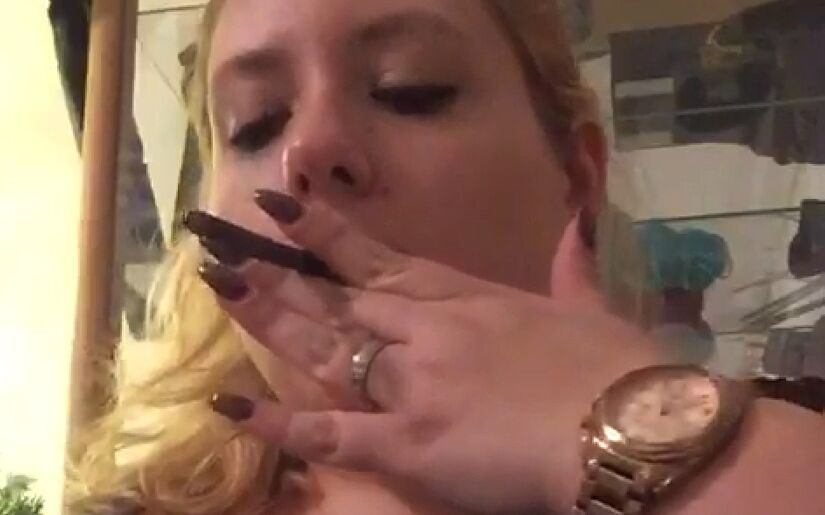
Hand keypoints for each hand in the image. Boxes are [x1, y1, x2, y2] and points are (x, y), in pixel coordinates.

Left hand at [202, 191, 660, 513]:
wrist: (629, 427)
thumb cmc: (617, 370)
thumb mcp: (593, 310)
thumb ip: (573, 269)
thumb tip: (578, 227)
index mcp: (468, 297)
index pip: (382, 259)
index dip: (327, 234)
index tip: (282, 207)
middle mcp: (427, 330)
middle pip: (340, 299)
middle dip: (283, 278)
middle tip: (227, 255)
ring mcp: (411, 383)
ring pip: (326, 347)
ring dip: (272, 320)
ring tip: (223, 291)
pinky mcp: (407, 442)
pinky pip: (331, 431)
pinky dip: (280, 423)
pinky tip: (232, 407)